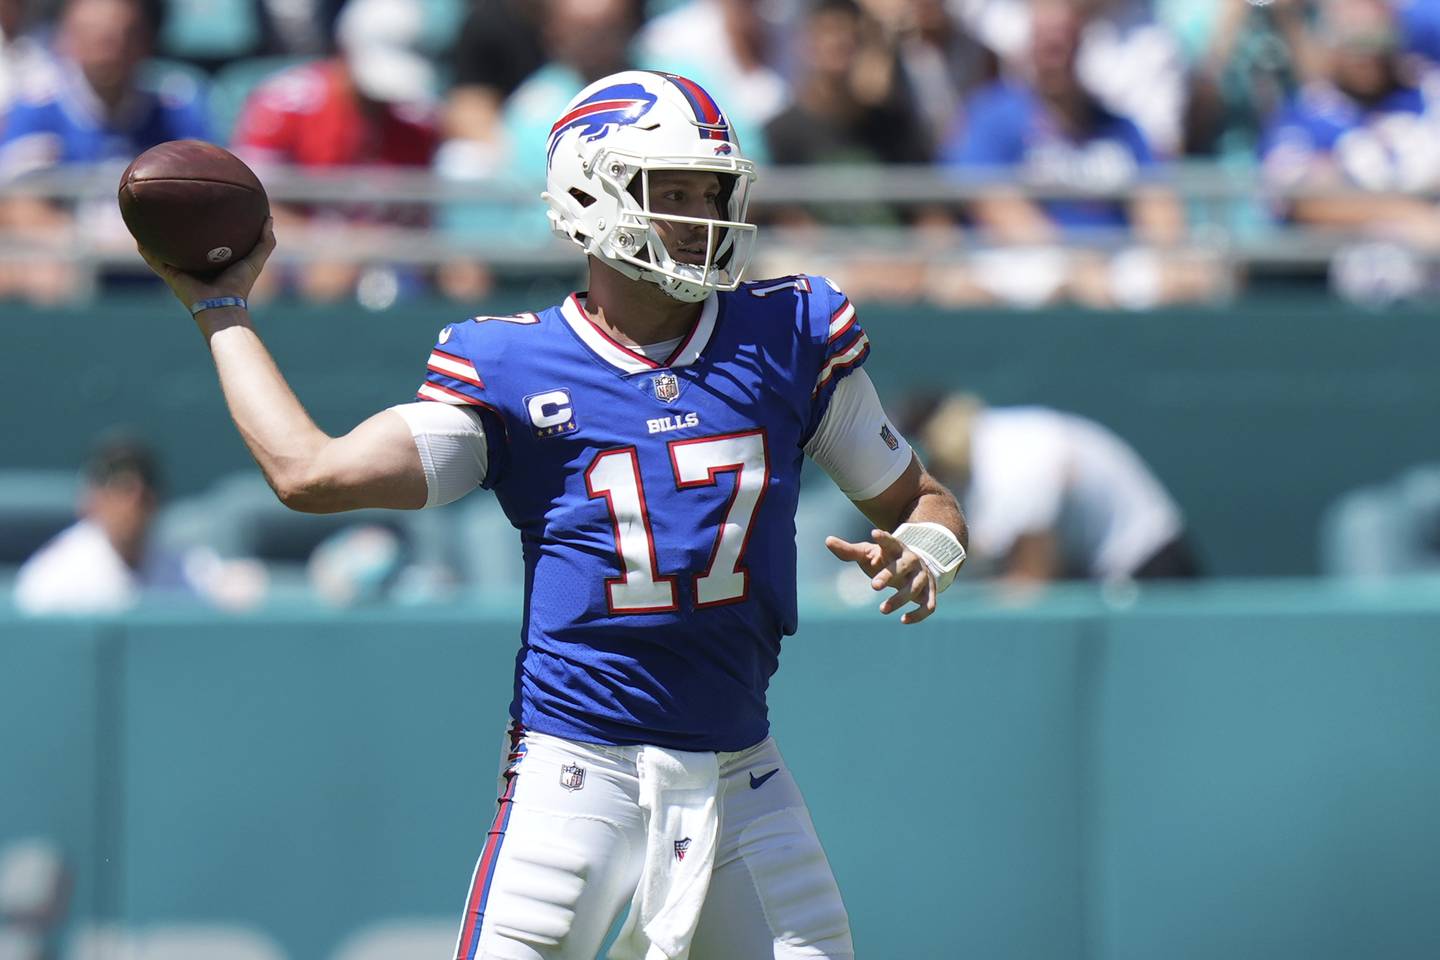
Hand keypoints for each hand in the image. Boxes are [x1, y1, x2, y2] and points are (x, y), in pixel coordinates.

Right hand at [136, 217, 275, 309]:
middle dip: (176, 230)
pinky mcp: (170, 276)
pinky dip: (145, 249)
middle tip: (171, 210)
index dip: (202, 230)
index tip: (200, 212)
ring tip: (146, 219)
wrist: (223, 305)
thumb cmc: (239, 286)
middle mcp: (194, 266)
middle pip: (183, 245)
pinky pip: (154, 260)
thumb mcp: (255, 260)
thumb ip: (265, 241)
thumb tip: (269, 217)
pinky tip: (137, 235)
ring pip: (164, 251)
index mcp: (212, 263)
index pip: (205, 243)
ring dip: (155, 237)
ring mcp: (181, 271)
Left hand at [825, 528, 936, 624]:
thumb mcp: (868, 553)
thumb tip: (827, 541)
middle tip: (873, 586)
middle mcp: (912, 560)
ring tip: (882, 609)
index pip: (891, 541)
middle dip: (890, 575)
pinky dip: (918, 614)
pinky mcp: (929, 593)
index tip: (874, 533)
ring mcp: (923, 576)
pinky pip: (929, 605)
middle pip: (903, 566)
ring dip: (900, 599)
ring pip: (915, 587)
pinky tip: (903, 620)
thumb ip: (849, 550)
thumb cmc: (885, 560)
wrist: (914, 567)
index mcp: (896, 548)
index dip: (884, 538)